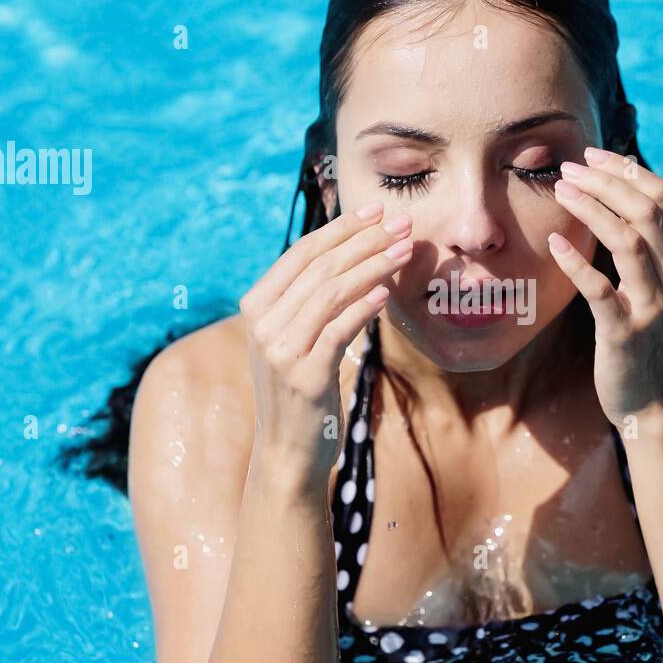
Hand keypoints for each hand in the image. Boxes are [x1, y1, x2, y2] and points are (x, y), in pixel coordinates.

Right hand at [238, 201, 412, 478]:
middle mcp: (263, 324)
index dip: (341, 228)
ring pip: (331, 293)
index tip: (377, 210)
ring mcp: (281, 350)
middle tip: (403, 223)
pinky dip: (362, 308)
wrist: (287, 453)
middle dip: (365, 240)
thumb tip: (355, 254)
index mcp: (257, 307)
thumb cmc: (301, 392)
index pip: (302, 253)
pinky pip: (337, 331)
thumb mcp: (297, 340)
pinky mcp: (304, 376)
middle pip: (319, 267)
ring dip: (372, 266)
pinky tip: (386, 293)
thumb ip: (311, 302)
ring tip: (405, 250)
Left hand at [548, 147, 662, 430]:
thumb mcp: (656, 287)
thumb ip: (647, 247)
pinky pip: (600, 290)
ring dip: (592, 210)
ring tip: (560, 190)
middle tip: (568, 167)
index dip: (627, 170)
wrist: (653, 403)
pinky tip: (553, 243)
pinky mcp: (626, 333)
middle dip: (606, 181)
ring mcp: (653, 306)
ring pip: (628, 242)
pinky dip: (576, 263)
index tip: (592, 155)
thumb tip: (617, 195)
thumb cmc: (644, 338)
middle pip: (646, 211)